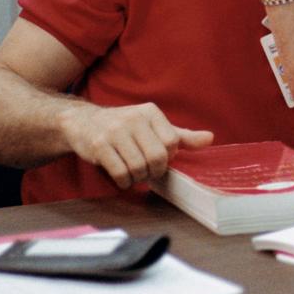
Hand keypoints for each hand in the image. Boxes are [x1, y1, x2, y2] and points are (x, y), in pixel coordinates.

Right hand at [58, 102, 213, 189]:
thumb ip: (182, 136)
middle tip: (147, 170)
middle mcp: (134, 119)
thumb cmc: (125, 128)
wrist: (83, 123)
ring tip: (133, 172)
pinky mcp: (99, 146)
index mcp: (151, 112)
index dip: (167, 156)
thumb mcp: (154, 127)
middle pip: (157, 157)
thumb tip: (210, 138)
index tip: (158, 158)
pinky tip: (122, 177)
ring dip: (138, 177)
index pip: (172, 142)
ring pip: (139, 167)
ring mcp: (115, 131)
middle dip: (154, 170)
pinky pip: (120, 173)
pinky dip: (124, 181)